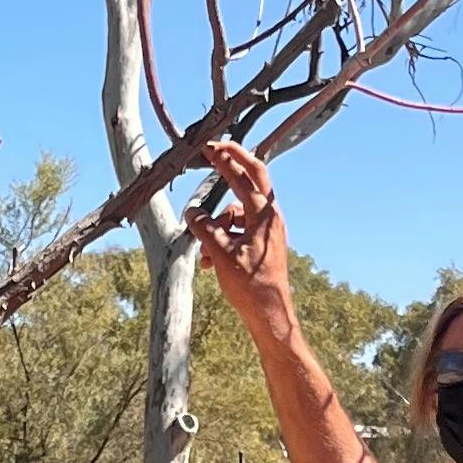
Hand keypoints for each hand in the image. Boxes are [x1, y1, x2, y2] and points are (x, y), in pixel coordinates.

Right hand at [188, 138, 294, 326]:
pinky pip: (238, 232)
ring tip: (205, 253)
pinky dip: (223, 240)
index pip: (245, 176)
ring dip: (216, 226)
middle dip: (231, 167)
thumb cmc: (250, 286)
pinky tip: (211, 262)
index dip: (226, 159)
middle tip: (214, 154)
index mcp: (264, 215)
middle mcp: (270, 218)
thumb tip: (192, 212)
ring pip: (237, 214)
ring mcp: (267, 231)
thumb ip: (205, 228)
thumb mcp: (222, 254)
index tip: (210, 147)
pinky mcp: (262, 244)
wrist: (270, 315)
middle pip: (251, 180)